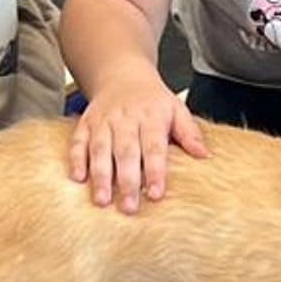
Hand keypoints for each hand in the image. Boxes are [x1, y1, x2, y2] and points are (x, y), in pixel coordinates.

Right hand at [68, 72, 208, 213]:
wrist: (122, 73)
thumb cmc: (153, 101)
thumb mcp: (177, 110)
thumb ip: (189, 133)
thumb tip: (204, 156)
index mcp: (151, 118)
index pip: (154, 148)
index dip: (155, 172)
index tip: (156, 195)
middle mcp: (125, 120)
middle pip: (126, 153)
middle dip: (127, 181)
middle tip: (129, 208)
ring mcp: (103, 122)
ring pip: (100, 149)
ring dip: (100, 176)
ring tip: (102, 201)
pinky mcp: (86, 124)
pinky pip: (78, 141)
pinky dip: (76, 158)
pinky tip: (78, 178)